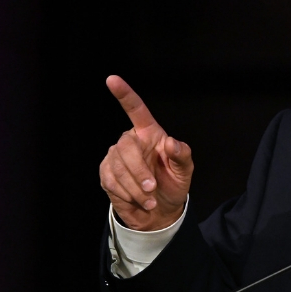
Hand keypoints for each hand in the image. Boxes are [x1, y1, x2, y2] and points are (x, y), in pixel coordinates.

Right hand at [99, 75, 192, 230]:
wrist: (159, 212)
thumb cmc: (172, 185)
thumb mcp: (184, 171)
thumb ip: (182, 155)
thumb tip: (172, 142)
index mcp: (150, 134)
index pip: (136, 109)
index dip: (124, 94)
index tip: (112, 79)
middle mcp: (130, 141)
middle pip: (126, 147)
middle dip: (139, 171)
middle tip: (152, 188)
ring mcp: (115, 157)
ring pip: (118, 167)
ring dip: (135, 188)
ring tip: (149, 199)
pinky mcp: (106, 174)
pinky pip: (111, 181)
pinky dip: (127, 194)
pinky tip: (138, 200)